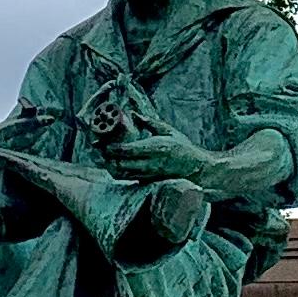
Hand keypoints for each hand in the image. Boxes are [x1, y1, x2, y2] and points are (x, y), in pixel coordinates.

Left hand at [98, 123, 213, 184]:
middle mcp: (149, 163)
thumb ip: (149, 123)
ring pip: (121, 173)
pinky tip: (116, 165)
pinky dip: (119, 172)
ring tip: (106, 157)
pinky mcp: (148, 181)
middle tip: (101, 149)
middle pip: (119, 163)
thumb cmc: (183, 148)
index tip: (103, 142)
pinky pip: (128, 178)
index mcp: (153, 148)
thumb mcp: (168, 131)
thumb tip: (134, 114)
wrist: (196, 169)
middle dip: (107, 157)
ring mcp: (148, 174)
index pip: (125, 149)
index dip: (111, 147)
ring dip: (111, 166)